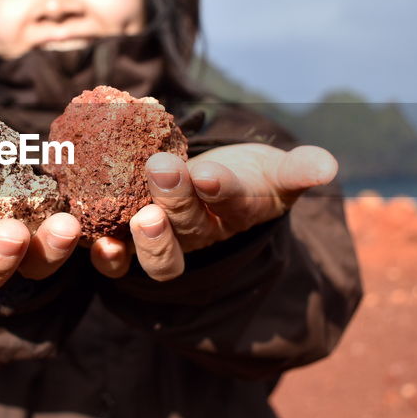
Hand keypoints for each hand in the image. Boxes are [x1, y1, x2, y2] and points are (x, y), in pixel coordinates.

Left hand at [89, 143, 337, 280]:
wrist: (216, 187)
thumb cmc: (251, 177)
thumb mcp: (277, 171)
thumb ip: (299, 169)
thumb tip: (328, 165)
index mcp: (238, 213)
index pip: (233, 203)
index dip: (222, 190)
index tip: (211, 173)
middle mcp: (201, 234)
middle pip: (187, 229)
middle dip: (175, 201)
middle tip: (160, 169)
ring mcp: (166, 239)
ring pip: (155, 251)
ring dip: (143, 236)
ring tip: (133, 210)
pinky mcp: (129, 237)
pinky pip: (116, 252)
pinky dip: (103, 249)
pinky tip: (87, 231)